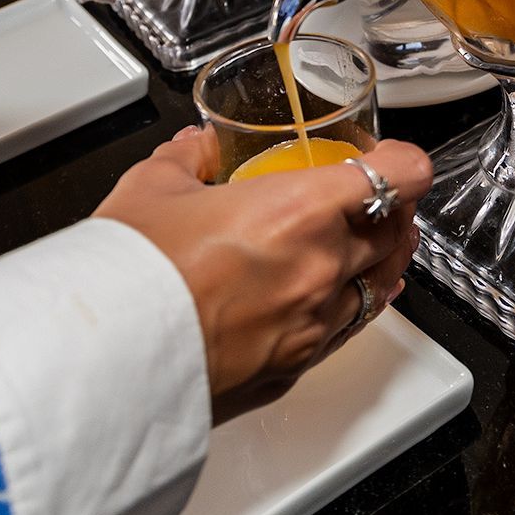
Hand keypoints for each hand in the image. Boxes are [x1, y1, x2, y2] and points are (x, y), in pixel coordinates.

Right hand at [96, 127, 431, 422]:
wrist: (109, 359)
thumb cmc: (135, 273)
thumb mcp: (154, 187)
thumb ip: (188, 158)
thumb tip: (198, 146)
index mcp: (302, 211)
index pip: (398, 177)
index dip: (405, 163)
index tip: (393, 158)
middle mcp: (323, 268)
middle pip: (396, 233)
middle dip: (393, 212)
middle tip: (375, 200)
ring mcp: (314, 324)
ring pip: (379, 286)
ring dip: (379, 261)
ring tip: (365, 247)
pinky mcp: (296, 368)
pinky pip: (346, 329)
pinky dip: (351, 307)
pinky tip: (336, 300)